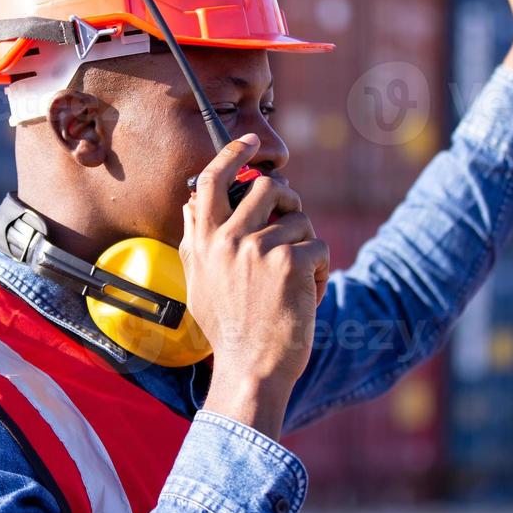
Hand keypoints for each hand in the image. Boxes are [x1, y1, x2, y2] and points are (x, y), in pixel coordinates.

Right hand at [179, 135, 328, 438]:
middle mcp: (226, 239)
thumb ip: (195, 240)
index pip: (213, 179)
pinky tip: (309, 296)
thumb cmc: (228, 330)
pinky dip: (321, 271)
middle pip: (267, 187)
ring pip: (300, 219)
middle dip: (288, 201)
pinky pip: (319, 246)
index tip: (250, 142)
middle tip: (294, 224)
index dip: (234, 154)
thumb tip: (191, 200)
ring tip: (298, 279)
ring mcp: (258, 249)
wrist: (250, 370)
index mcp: (202, 241)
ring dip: (306, 245)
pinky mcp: (289, 262)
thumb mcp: (198, 282)